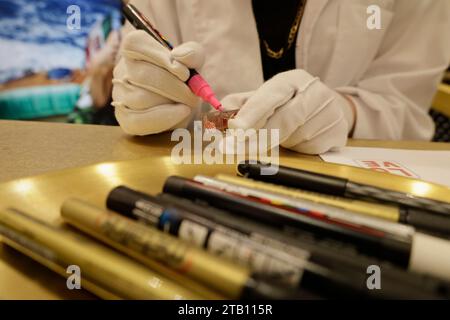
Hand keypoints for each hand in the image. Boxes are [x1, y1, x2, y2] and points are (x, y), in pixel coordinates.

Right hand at [112, 30, 204, 134]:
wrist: (181, 105)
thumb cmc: (184, 79)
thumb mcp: (192, 62)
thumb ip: (191, 54)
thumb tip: (180, 58)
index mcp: (135, 49)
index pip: (135, 44)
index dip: (161, 57)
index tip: (184, 72)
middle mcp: (123, 70)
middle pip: (142, 75)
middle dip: (174, 86)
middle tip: (193, 94)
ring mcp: (121, 95)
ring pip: (141, 98)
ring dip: (172, 102)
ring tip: (188, 103)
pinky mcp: (125, 118)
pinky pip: (138, 120)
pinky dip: (164, 117)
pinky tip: (181, 112)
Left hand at [221, 70, 353, 154]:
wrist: (332, 109)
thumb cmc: (291, 103)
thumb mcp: (267, 97)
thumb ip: (242, 104)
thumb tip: (218, 113)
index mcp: (293, 80)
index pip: (270, 96)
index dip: (251, 114)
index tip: (234, 129)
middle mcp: (314, 92)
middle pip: (283, 120)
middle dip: (257, 138)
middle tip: (236, 149)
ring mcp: (329, 113)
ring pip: (294, 138)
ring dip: (280, 143)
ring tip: (282, 135)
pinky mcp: (337, 133)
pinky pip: (308, 148)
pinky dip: (298, 149)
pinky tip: (299, 140)